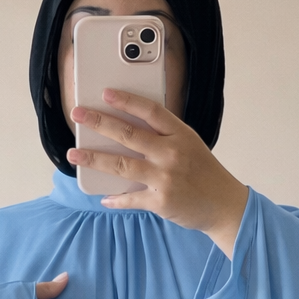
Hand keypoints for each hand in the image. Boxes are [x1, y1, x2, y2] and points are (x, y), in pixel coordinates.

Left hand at [67, 90, 248, 258]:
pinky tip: (103, 197)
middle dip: (99, 123)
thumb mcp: (190, 145)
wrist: (224, 205)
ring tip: (75, 154)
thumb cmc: (204, 173)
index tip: (105, 92)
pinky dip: (115, 199)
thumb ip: (165, 136)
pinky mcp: (161, 201)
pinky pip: (131, 198)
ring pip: (121, 165)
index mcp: (180, 135)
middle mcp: (171, 153)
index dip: (126, 100)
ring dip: (94, 158)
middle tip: (78, 115)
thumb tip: (129, 130)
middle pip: (128, 134)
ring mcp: (165, 178)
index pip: (151, 111)